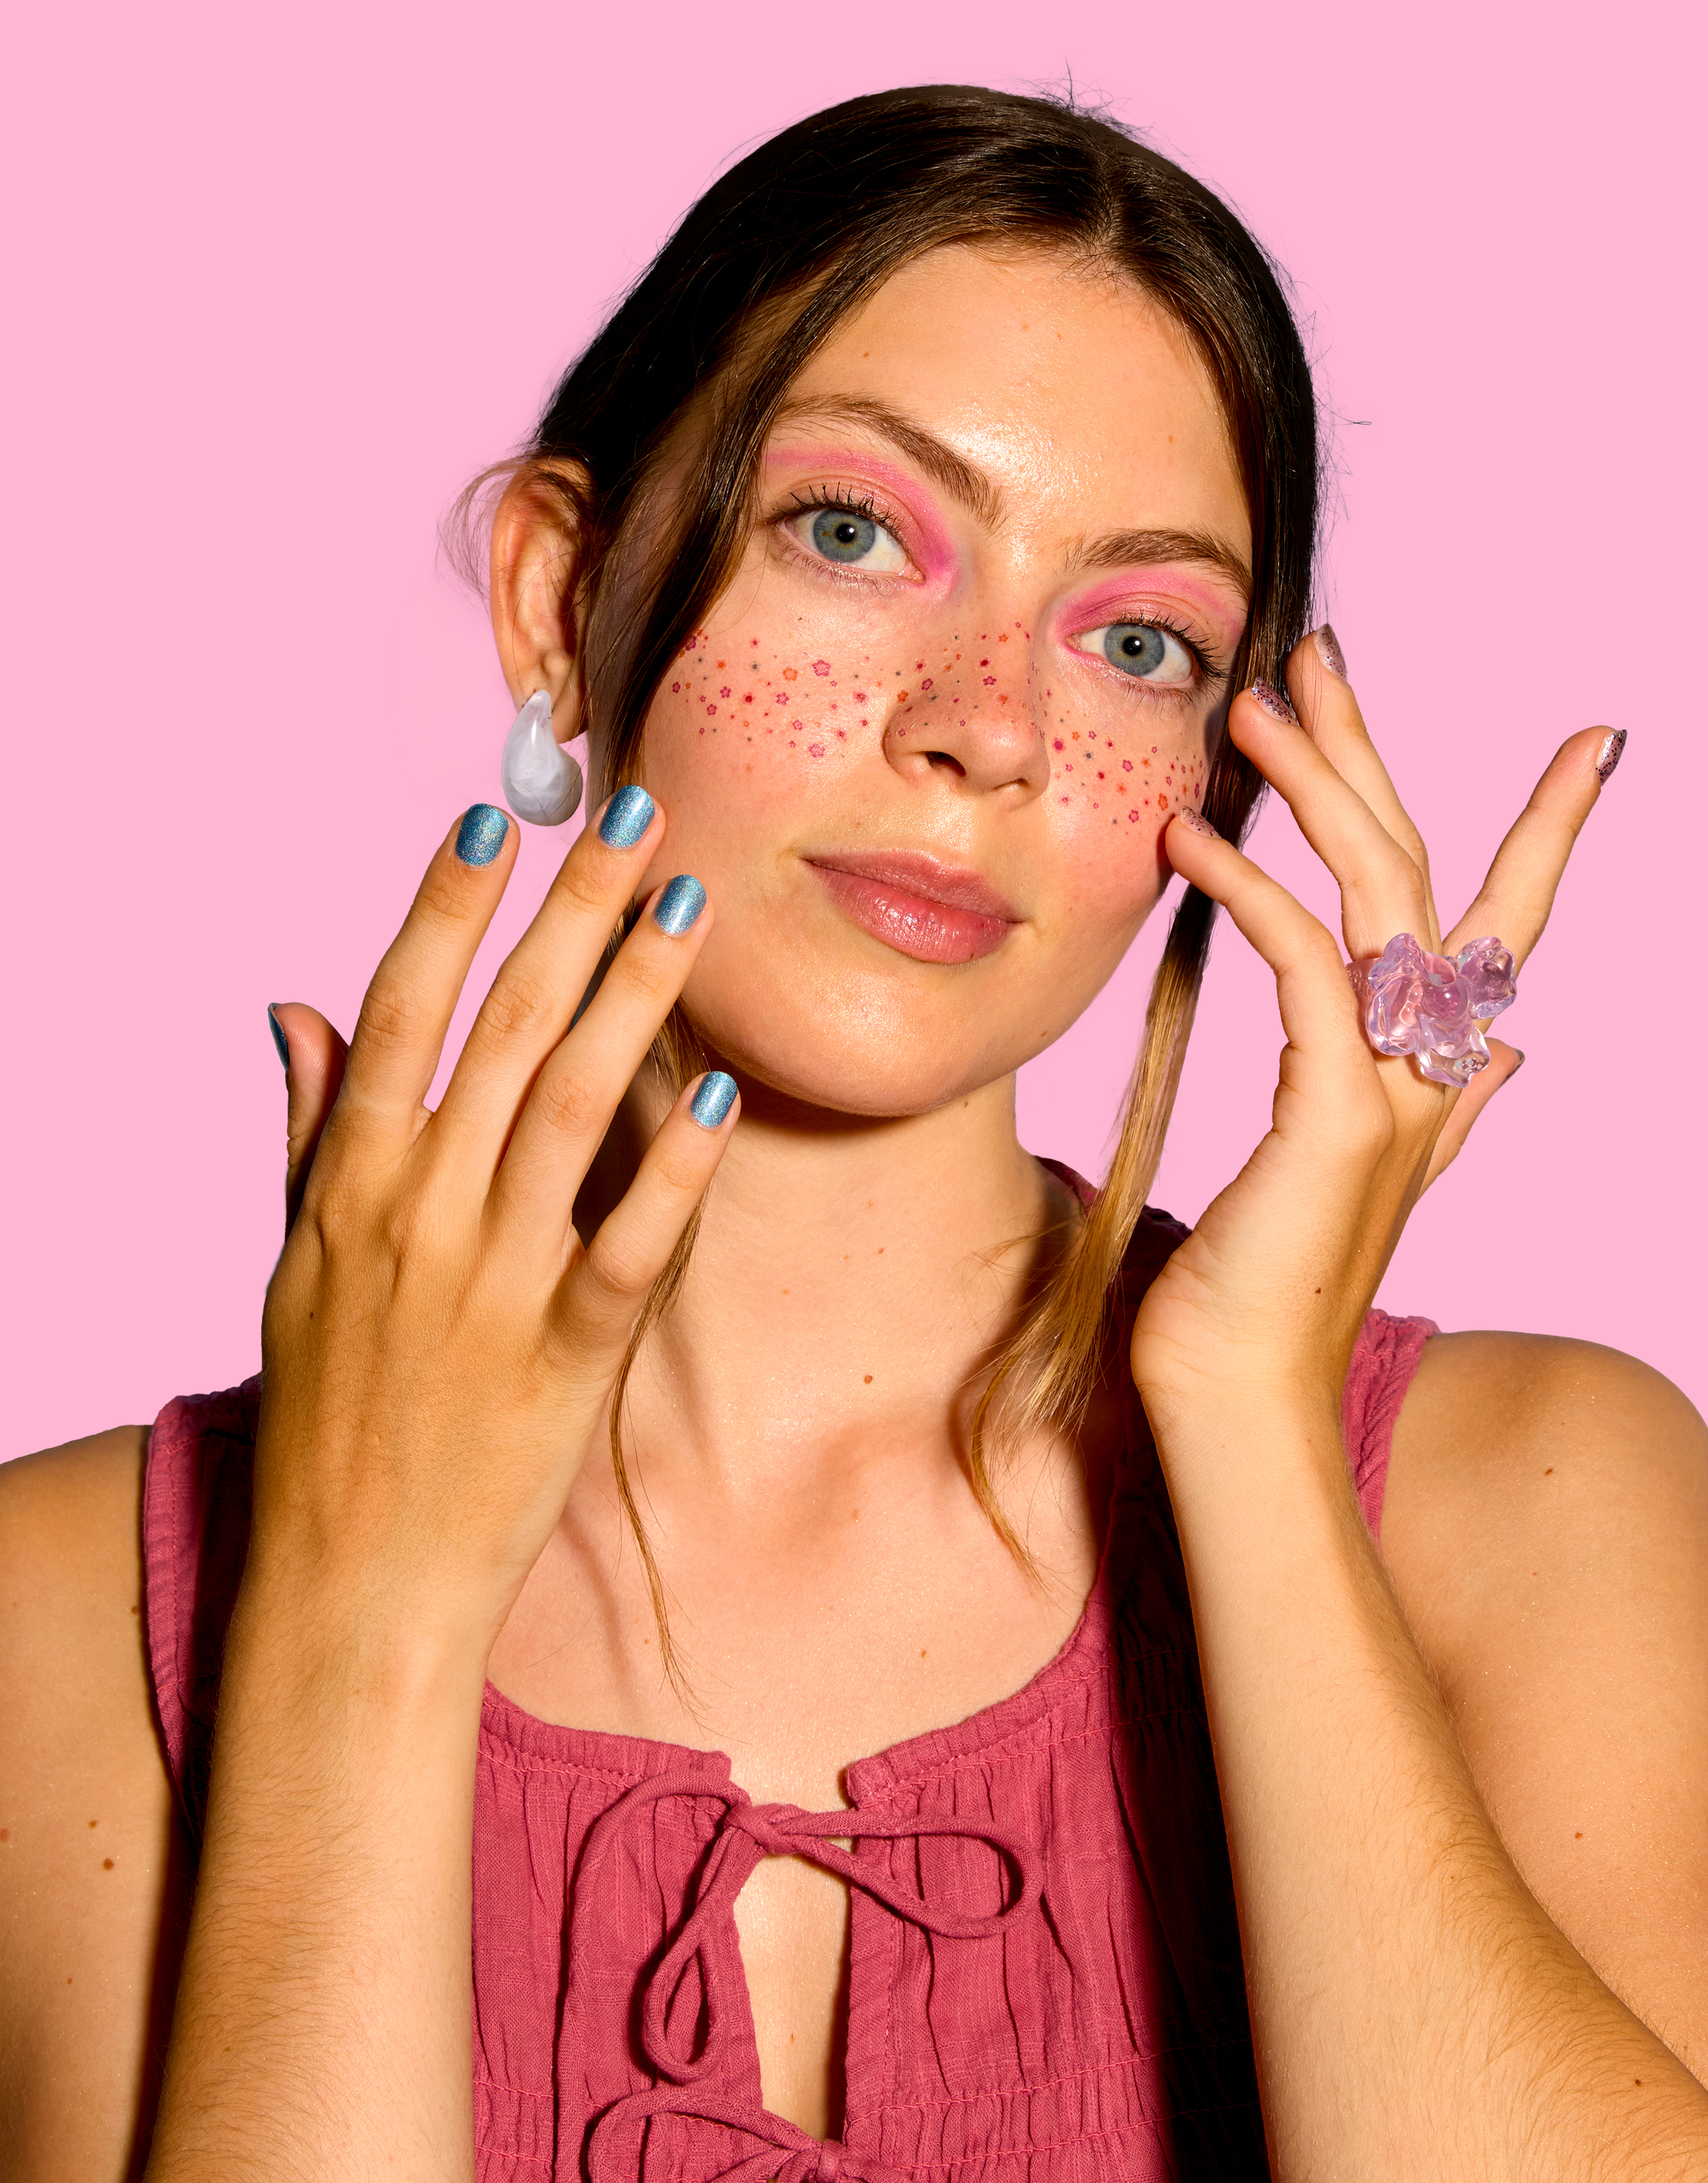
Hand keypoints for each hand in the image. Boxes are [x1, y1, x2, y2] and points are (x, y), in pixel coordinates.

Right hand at [254, 797, 735, 1661]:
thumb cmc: (326, 1414)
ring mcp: (490, 1287)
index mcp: (348, 1184)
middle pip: (503, 1032)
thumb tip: (292, 1005)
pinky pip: (628, 1244)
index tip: (497, 817)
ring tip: (688, 905)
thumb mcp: (291, 1262)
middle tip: (638, 816)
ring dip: (633, 997)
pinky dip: (671, 1163)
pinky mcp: (563, 1359)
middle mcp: (416, 1217)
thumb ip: (304, 1130)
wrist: (348, 1588)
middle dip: (572, 913)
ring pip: (569, 1110)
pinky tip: (718, 1083)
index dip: (448, 909)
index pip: (402, 1012)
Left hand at [1133, 631, 1616, 1418]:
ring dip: (1321, 787)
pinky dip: (1253, 892)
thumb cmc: (1267, 1285)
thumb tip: (1507, 1054)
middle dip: (1375, 755)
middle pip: (1426, 874)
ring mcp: (1397, 1090)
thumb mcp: (1360, 1173)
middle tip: (1322, 653)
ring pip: (1382, 897)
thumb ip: (1443, 1105)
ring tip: (1255, 707)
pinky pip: (1305, 967)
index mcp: (1439, 1071)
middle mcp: (1434, 1068)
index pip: (1507, 922)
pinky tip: (1193, 840)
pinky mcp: (1338, 1113)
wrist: (1239, 1396)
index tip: (1596, 741)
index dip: (1551, 831)